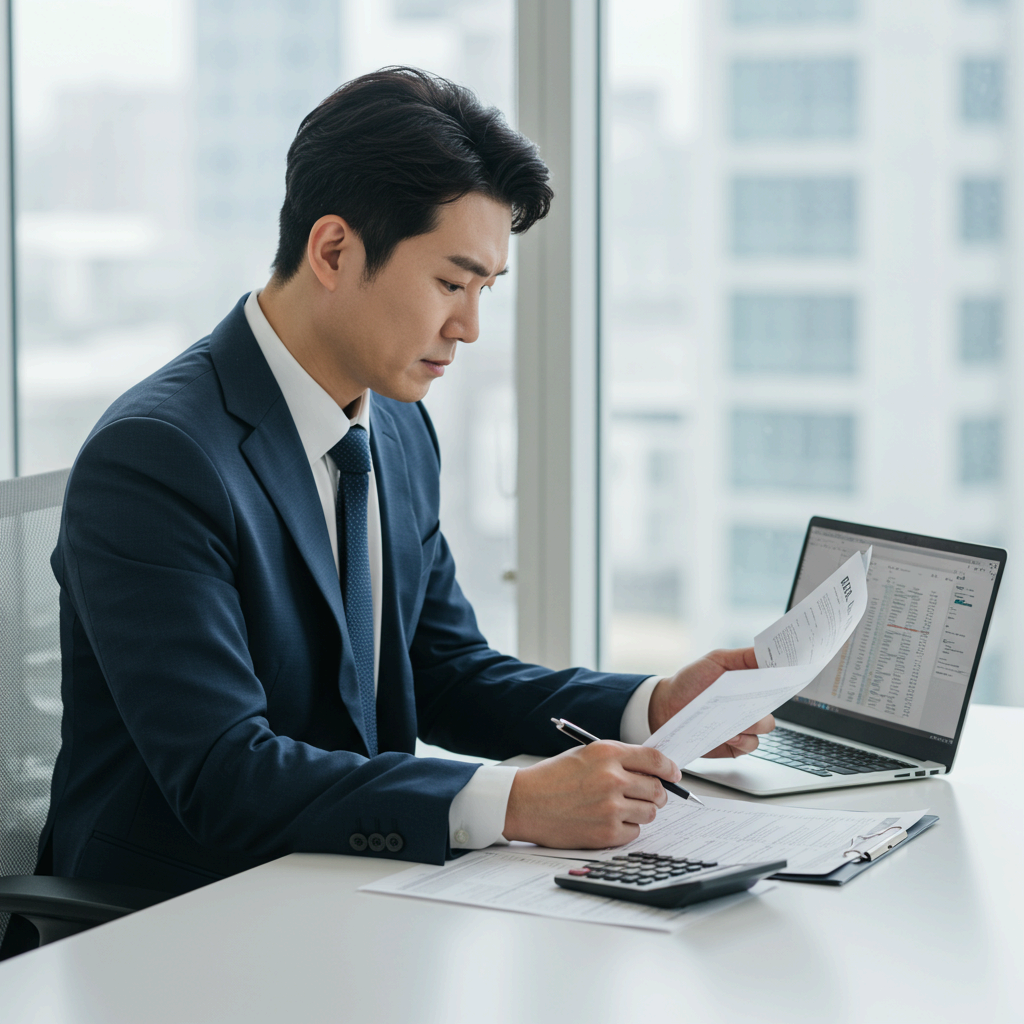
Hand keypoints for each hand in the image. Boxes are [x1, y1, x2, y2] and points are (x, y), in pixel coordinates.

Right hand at [502, 741, 679, 848]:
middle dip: (657, 794)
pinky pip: (634, 832)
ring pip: (649, 812)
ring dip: (640, 812)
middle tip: (648, 796)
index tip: (674, 775)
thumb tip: (651, 771)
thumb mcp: (585, 756)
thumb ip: (617, 760)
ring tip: (619, 809)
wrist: (524, 802)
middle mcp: (612, 778)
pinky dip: (626, 829)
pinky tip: (606, 821)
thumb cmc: (552, 778)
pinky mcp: (606, 832)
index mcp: (607, 753)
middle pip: (657, 789)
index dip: (669, 768)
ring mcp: (610, 806)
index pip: (654, 759)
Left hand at [648, 647, 774, 757]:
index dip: (784, 676)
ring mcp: (744, 724)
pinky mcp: (735, 744)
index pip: (775, 679)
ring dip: (754, 722)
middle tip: (755, 697)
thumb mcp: (715, 660)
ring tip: (735, 718)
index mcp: (749, 682)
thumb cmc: (690, 681)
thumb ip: (743, 657)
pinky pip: (751, 744)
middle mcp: (750, 703)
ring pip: (765, 726)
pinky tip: (728, 733)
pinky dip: (742, 739)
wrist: (665, 706)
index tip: (787, 672)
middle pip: (774, 704)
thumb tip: (766, 652)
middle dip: (768, 700)